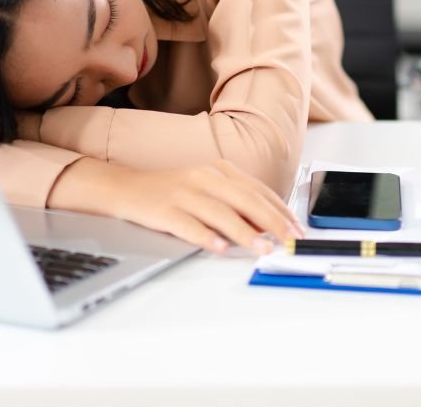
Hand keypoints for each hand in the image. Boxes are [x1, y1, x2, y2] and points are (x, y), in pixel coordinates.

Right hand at [51, 157, 304, 254]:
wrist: (125, 188)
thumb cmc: (170, 191)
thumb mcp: (206, 188)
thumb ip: (234, 202)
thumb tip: (267, 225)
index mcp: (218, 170)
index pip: (257, 191)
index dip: (280, 211)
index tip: (296, 229)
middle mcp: (203, 178)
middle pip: (245, 200)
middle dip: (272, 222)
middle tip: (288, 241)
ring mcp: (183, 193)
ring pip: (221, 214)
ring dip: (245, 233)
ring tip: (262, 249)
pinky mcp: (163, 210)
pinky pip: (188, 225)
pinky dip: (206, 237)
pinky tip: (219, 247)